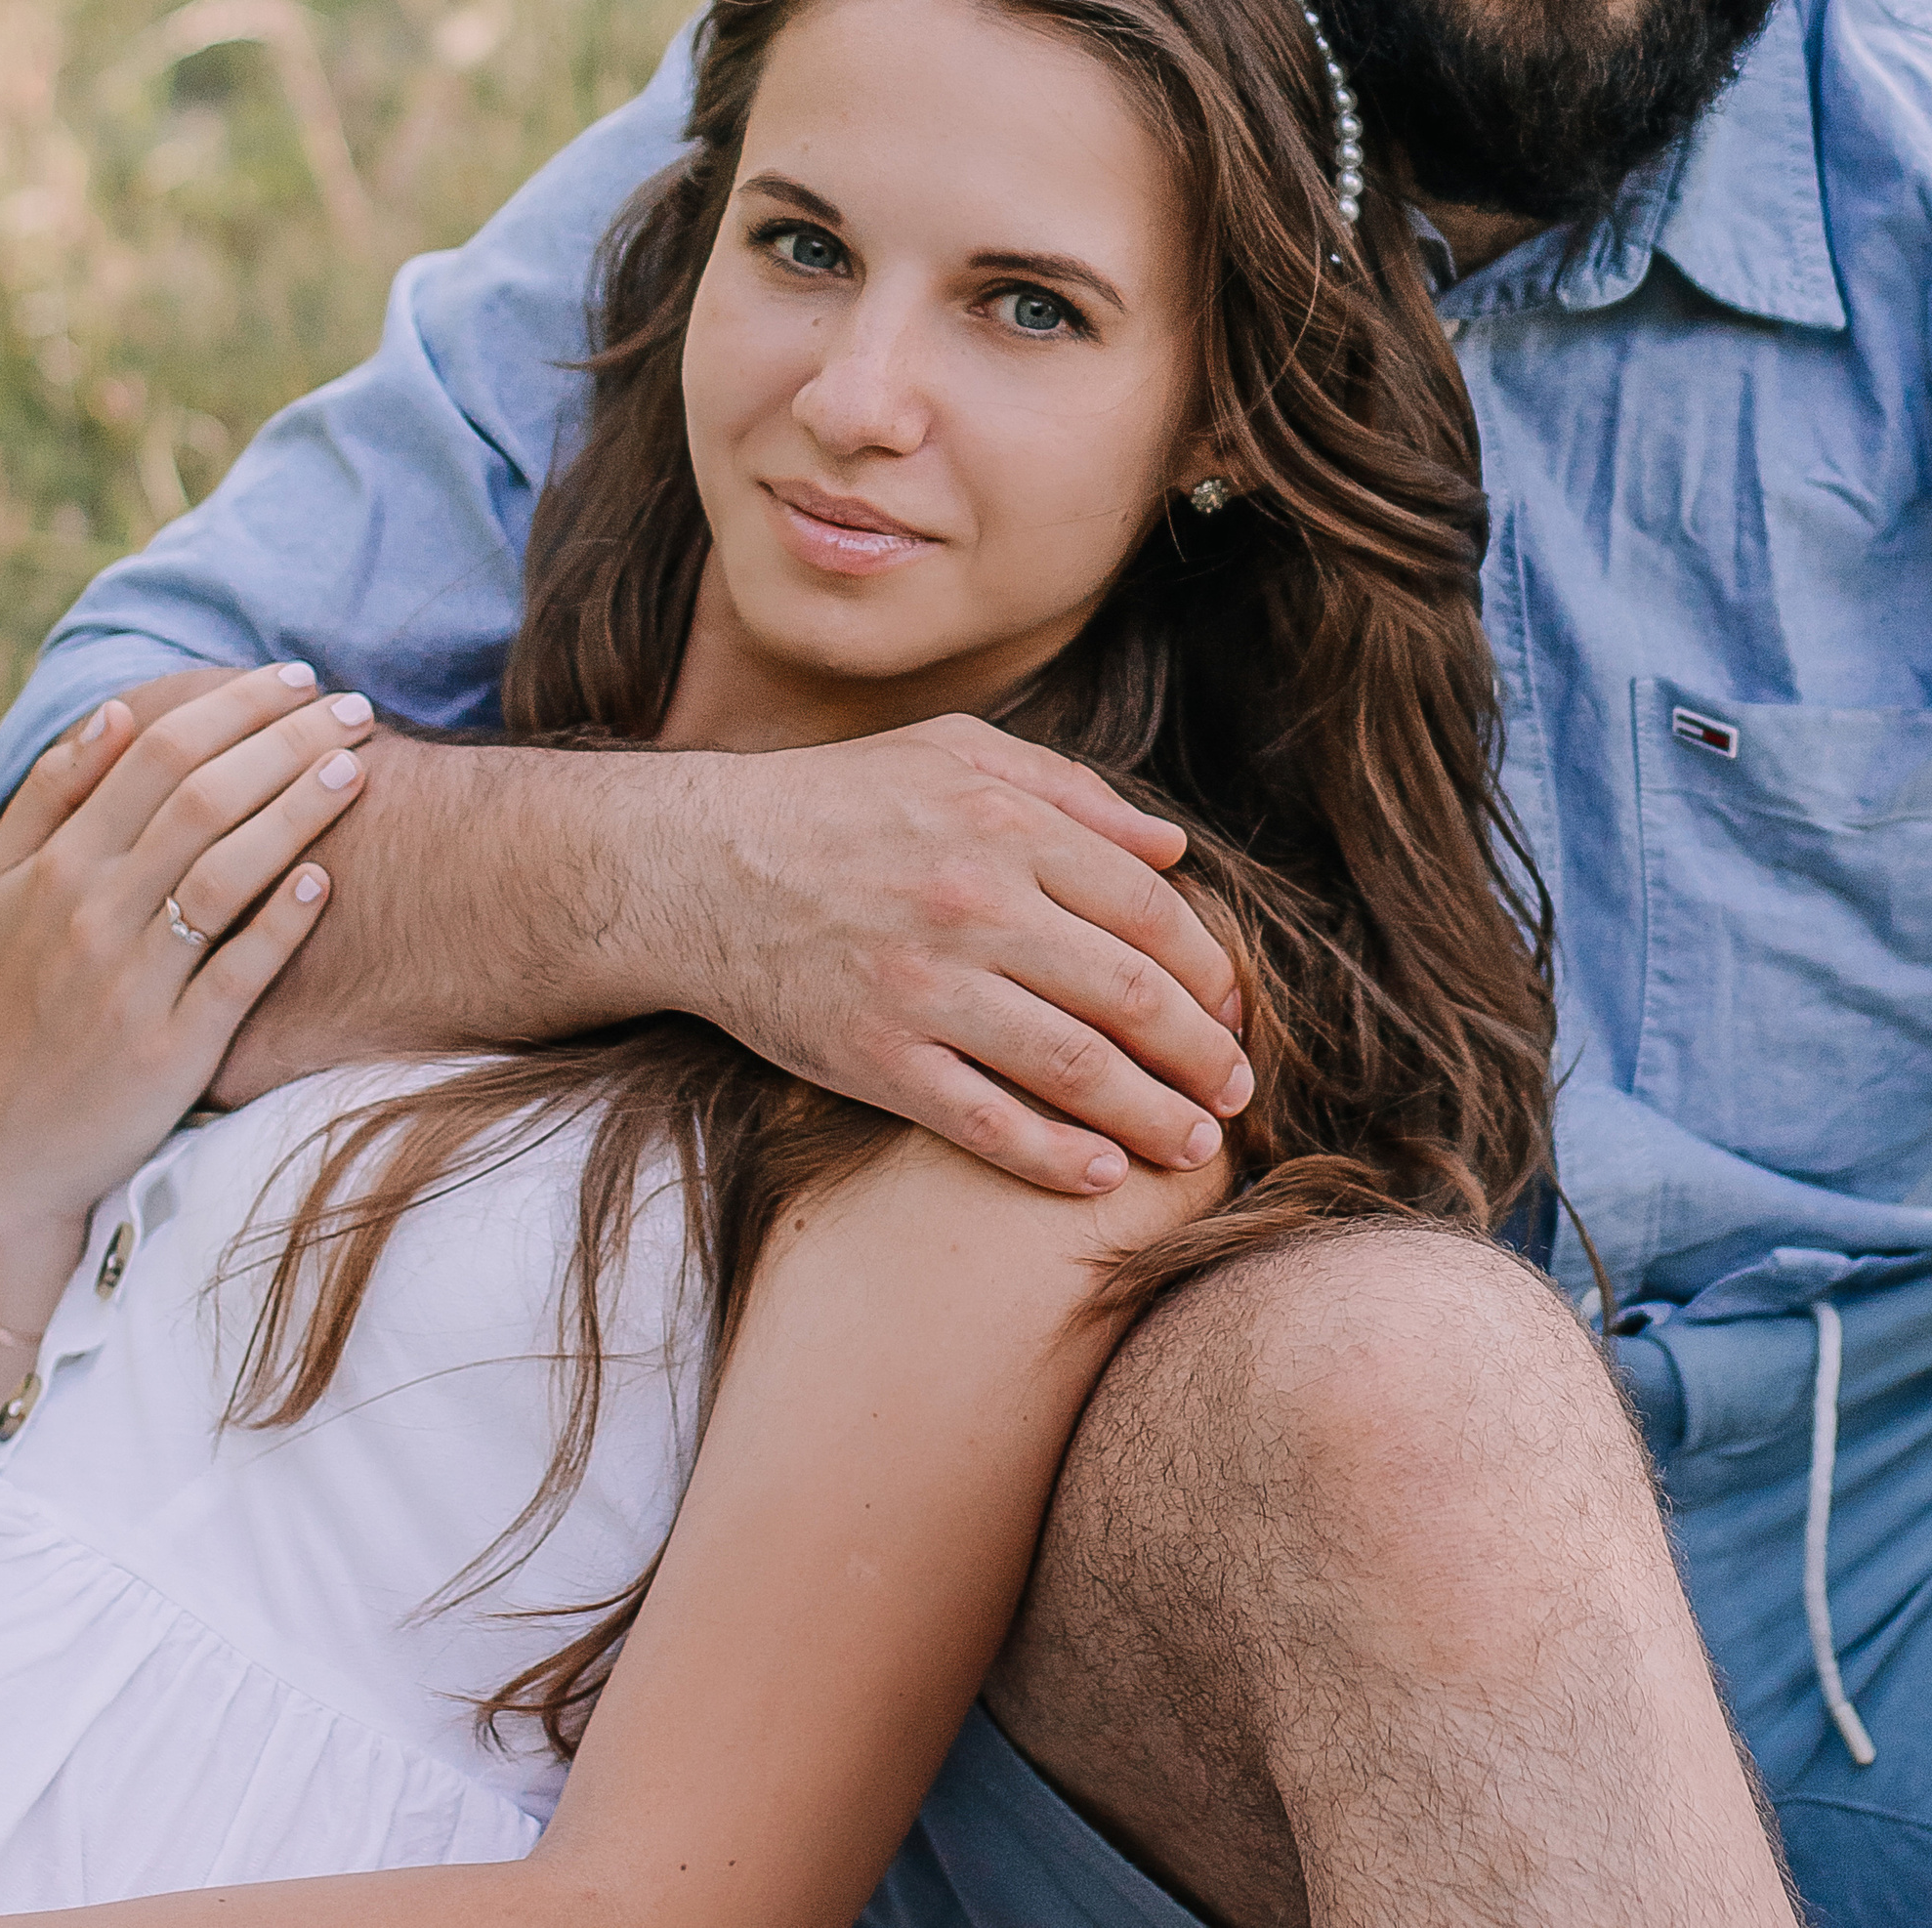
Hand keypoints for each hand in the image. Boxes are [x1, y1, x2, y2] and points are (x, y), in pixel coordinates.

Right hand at [0, 665, 376, 1329]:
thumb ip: (49, 797)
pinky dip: (282, 920)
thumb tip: (118, 713)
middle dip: (287, 741)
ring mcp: (133, 983)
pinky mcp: (172, 1049)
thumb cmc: (11, 994)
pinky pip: (238, 973)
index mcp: (55, 867)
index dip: (235, 706)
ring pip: (225, 874)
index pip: (157, 754)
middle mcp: (91, 916)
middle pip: (203, 799)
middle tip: (356, 709)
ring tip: (356, 769)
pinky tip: (326, 877)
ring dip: (297, 812)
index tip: (296, 678)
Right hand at [660, 712, 1253, 1196]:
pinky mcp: (875, 1057)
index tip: (1234, 1011)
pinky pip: (986, 1121)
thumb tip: (1174, 847)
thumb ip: (1070, 791)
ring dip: (1153, 1116)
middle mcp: (976, 904)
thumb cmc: (834, 801)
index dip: (1209, 971)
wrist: (693, 867)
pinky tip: (1101, 1176)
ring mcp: (924, 986)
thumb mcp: (954, 754)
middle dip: (1203, 1056)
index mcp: (1006, 825)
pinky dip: (1055, 1157)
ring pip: (1075, 1068)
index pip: (1149, 910)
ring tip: (1195, 1147)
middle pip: (1131, 996)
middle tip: (1238, 1093)